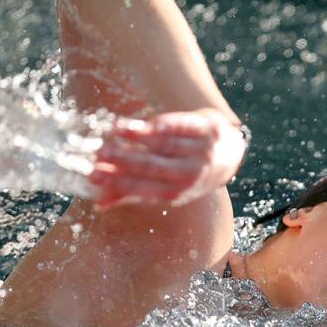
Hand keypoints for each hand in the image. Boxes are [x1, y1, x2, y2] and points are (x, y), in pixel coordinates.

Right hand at [89, 109, 245, 207]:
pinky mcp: (207, 128)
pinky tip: (146, 123)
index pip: (146, 188)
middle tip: (100, 154)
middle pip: (154, 166)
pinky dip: (165, 125)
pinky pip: (184, 127)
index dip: (120, 183)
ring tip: (115, 131)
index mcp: (179, 192)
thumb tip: (99, 203)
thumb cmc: (189, 173)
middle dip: (125, 161)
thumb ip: (134, 192)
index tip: (95, 175)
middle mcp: (192, 174)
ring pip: (167, 144)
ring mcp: (202, 150)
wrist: (230, 152)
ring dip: (139, 138)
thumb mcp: (168, 187)